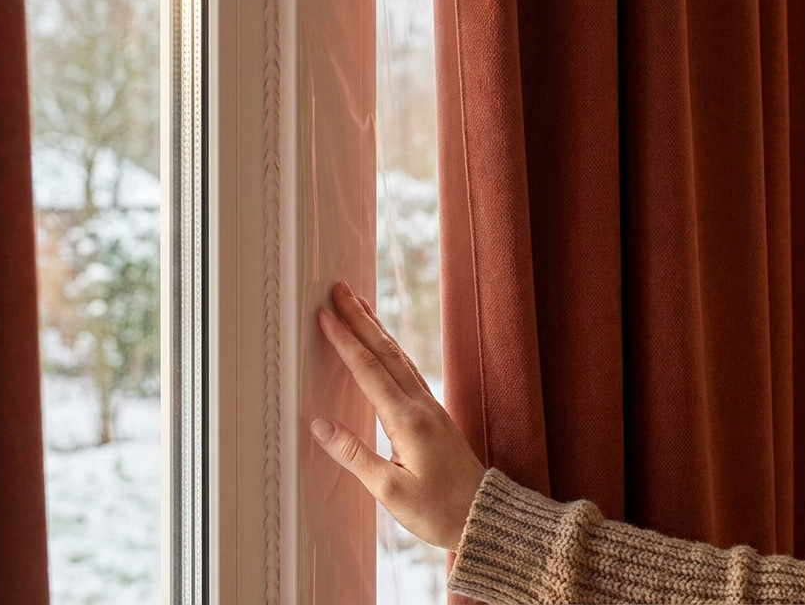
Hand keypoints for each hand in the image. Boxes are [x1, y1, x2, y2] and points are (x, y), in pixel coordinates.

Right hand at [309, 280, 485, 550]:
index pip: (369, 371)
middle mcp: (421, 406)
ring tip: (358, 303)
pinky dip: (389, 349)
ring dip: (376, 328)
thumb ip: (355, 456)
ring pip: (399, 357)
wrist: (485, 517)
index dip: (344, 341)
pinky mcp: (434, 415)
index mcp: (408, 421)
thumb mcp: (390, 492)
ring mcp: (430, 407)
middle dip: (360, 318)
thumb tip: (319, 426)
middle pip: (385, 352)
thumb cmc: (438, 511)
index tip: (324, 314)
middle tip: (339, 288)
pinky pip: (407, 370)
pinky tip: (383, 345)